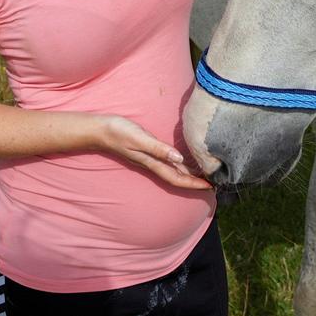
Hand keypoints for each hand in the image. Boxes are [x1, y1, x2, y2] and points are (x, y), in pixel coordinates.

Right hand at [97, 116, 211, 189]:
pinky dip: (180, 164)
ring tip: (205, 172)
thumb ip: (159, 149)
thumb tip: (179, 158)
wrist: (101, 130)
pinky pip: (169, 161)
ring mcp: (151, 158)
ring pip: (174, 170)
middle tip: (215, 181)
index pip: (178, 178)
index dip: (194, 184)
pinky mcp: (149, 150)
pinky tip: (186, 159)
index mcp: (154, 163)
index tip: (211, 186)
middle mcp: (154, 163)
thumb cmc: (119, 132)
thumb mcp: (140, 139)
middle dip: (195, 181)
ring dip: (189, 174)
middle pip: (178, 177)